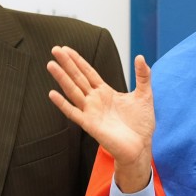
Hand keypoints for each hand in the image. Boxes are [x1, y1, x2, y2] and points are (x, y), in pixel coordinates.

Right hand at [48, 47, 154, 191]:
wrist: (141, 146)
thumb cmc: (141, 124)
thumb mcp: (145, 94)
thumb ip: (143, 76)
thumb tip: (141, 57)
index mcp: (106, 92)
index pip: (88, 73)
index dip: (78, 61)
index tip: (66, 49)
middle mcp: (95, 100)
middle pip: (78, 78)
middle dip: (67, 64)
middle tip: (55, 49)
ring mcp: (91, 112)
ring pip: (73, 91)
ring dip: (62, 78)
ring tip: (51, 64)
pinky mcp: (90, 124)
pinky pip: (73, 113)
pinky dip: (63, 104)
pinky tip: (52, 94)